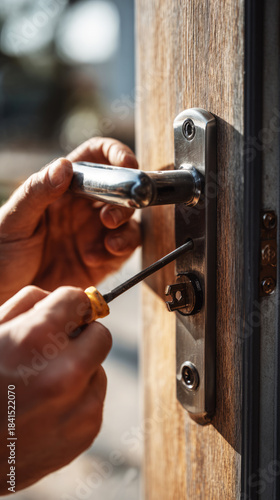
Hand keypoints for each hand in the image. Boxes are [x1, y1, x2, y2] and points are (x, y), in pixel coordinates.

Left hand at [0, 137, 140, 304]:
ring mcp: (94, 232)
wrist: (3, 292)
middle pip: (121, 187)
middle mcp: (83, 206)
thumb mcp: (14, 219)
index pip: (96, 157)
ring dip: (125, 225)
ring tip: (108, 241)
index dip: (116, 154)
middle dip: (126, 197)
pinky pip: (123, 249)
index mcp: (63, 187)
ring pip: (128, 218)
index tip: (127, 165)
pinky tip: (94, 257)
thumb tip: (64, 166)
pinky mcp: (102, 258)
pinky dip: (118, 250)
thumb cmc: (2, 251)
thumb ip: (38, 191)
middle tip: (111, 216)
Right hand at [0, 285, 110, 492]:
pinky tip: (44, 411)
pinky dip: (76, 400)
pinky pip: (93, 400)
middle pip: (100, 334)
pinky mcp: (85, 432)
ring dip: (78, 370)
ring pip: (97, 369)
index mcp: (36, 338)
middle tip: (55, 349)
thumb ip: (28, 304)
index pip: (78, 299)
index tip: (62, 313)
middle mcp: (66, 371)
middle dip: (80, 336)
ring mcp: (79, 405)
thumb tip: (65, 300)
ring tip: (41, 387)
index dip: (67, 305)